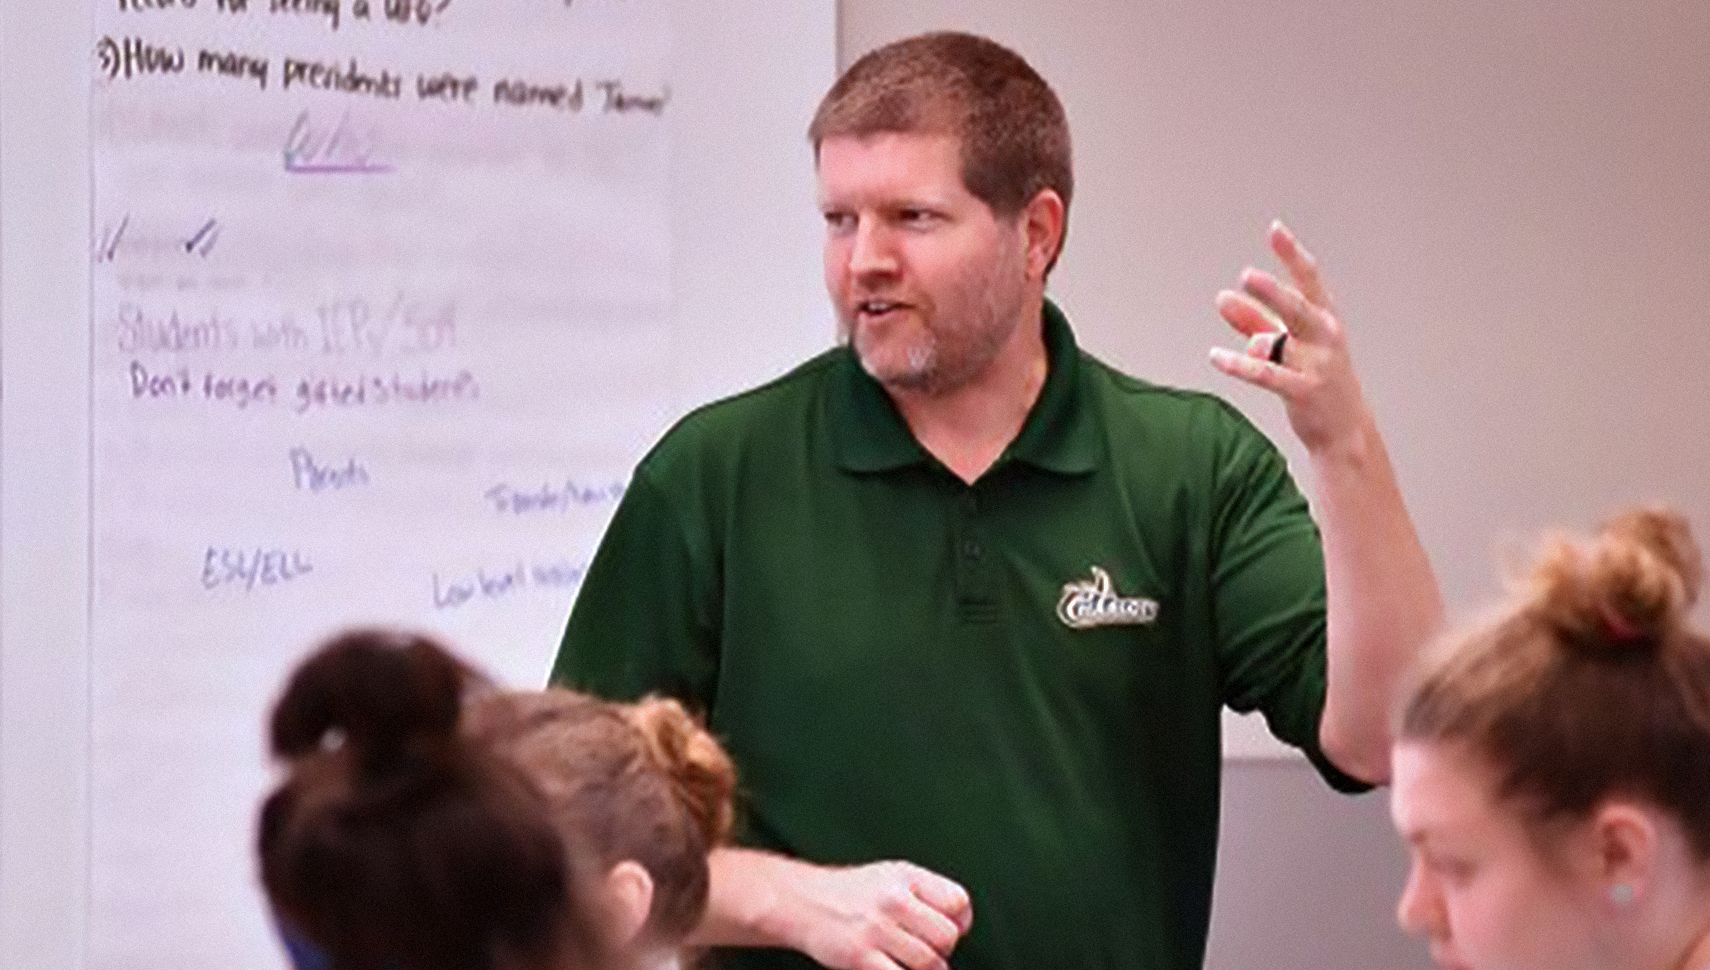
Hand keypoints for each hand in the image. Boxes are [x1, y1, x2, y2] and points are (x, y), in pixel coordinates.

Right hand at [780, 860, 972, 969]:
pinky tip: (896, 969)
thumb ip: (924, 894)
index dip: (960, 922)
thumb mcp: (889, 876)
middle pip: (947, 936)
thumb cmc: (850, 893)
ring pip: (929, 963)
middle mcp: (893, 899)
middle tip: (929, 951)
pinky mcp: (861, 957)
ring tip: (910, 963)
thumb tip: (960, 922)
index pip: (958, 902)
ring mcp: (876, 929)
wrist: (802, 902)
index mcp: (906, 876)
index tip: (952, 929)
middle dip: (942, 950)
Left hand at [1210, 220, 1373, 457]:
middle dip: (1274, 290)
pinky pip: (1267, 375)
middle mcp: (1325, 337)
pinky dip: (1241, 365)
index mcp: (1325, 319)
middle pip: (1298, 307)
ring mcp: (1317, 365)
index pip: (1310, 280)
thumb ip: (1254, 322)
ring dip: (1254, 325)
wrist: (1345, 429)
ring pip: (1282, 340)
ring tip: (1225, 303)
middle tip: (1245, 275)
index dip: (1292, 255)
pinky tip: (1216, 356)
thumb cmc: (1316, 378)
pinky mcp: (1304, 391)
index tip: (1275, 230)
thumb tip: (1223, 298)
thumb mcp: (1288, 344)